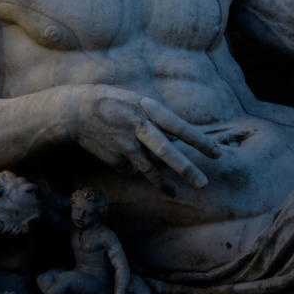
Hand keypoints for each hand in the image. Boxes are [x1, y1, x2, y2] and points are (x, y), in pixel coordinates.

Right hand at [73, 86, 220, 188]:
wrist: (76, 112)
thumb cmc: (115, 103)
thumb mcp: (139, 101)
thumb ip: (158, 119)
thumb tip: (178, 140)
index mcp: (148, 109)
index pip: (179, 127)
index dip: (199, 140)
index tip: (217, 153)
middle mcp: (138, 127)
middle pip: (166, 152)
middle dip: (186, 169)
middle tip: (204, 184)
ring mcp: (125, 145)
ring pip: (150, 169)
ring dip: (164, 183)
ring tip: (175, 192)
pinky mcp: (114, 159)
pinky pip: (132, 167)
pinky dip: (134, 165)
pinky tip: (123, 154)